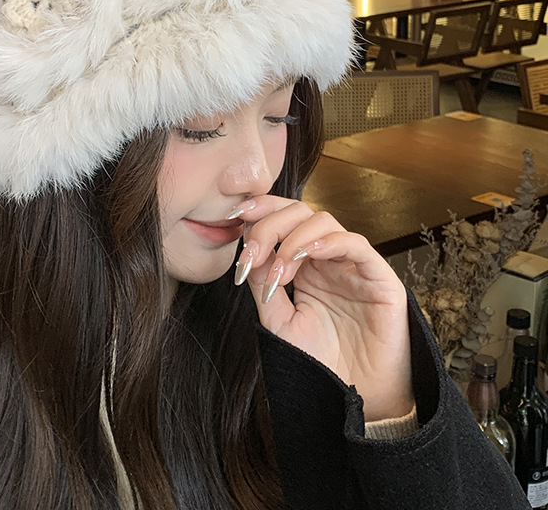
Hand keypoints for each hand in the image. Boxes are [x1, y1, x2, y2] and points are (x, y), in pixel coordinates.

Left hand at [233, 196, 413, 421]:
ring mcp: (352, 265)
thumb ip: (263, 283)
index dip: (259, 211)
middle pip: (298, 212)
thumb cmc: (319, 362)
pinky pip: (356, 245)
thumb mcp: (278, 320)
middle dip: (269, 225)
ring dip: (294, 239)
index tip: (233, 218)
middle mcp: (327, 258)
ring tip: (280, 272)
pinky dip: (329, 242)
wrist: (352, 401)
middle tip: (252, 255)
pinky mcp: (379, 278)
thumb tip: (247, 250)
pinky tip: (309, 255)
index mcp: (303, 264)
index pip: (281, 218)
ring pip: (324, 221)